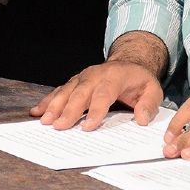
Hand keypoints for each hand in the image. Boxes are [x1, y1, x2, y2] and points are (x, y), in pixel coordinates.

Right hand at [29, 60, 163, 130]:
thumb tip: (141, 119)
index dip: (96, 110)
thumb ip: (149, 104)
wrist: (129, 62)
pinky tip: (36, 111)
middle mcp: (96, 74)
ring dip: (54, 106)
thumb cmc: (140, 81)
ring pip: (66, 90)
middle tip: (59, 126)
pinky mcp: (75, 81)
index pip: (104, 93)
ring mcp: (83, 77)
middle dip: (69, 110)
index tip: (88, 127)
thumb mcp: (153, 90)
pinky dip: (48, 101)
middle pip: (81, 92)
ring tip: (44, 120)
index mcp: (115, 76)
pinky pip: (60, 90)